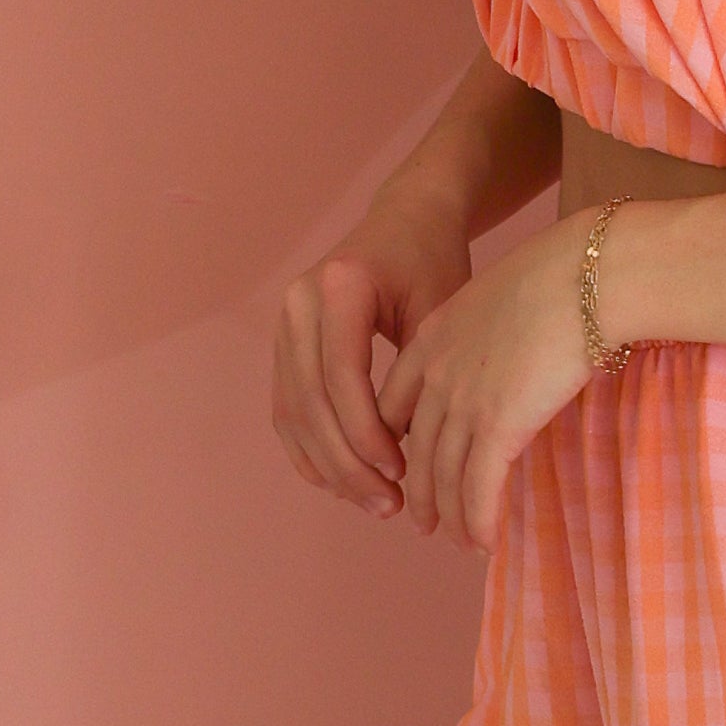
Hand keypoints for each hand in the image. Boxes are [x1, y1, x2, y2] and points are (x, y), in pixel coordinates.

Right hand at [272, 175, 477, 516]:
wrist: (406, 221)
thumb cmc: (435, 263)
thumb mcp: (442, 312)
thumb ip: (419, 377)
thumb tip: (405, 454)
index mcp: (339, 287)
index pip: (342, 376)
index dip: (366, 433)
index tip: (402, 471)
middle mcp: (298, 303)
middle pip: (310, 401)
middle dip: (348, 463)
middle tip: (389, 505)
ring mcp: (283, 323)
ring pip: (293, 412)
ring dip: (330, 466)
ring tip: (375, 502)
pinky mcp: (283, 344)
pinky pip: (287, 409)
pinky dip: (311, 451)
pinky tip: (342, 484)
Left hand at [375, 218, 596, 552]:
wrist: (589, 276)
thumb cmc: (566, 278)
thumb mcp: (507, 299)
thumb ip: (492, 334)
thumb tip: (512, 355)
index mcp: (433, 337)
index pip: (397, 403)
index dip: (401, 443)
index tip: (410, 467)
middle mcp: (438, 372)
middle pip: (417, 449)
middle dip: (421, 492)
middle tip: (427, 521)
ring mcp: (464, 401)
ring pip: (444, 475)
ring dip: (451, 516)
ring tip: (459, 540)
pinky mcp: (497, 426)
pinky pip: (479, 488)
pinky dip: (478, 521)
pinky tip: (483, 544)